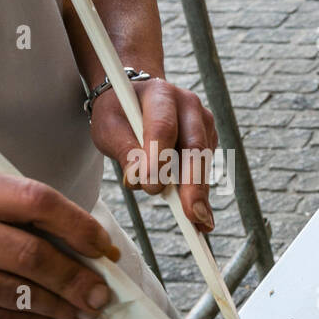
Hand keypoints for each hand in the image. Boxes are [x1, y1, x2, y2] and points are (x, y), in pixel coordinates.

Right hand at [0, 171, 118, 318]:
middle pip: (28, 254)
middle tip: (100, 295)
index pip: (36, 201)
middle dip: (73, 279)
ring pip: (12, 291)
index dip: (79, 227)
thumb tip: (99, 252)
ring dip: (57, 306)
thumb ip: (40, 217)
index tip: (104, 249)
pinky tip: (51, 318)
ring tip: (83, 311)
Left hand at [88, 77, 218, 231]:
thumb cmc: (119, 113)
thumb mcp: (109, 126)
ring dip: (200, 194)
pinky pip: (206, 170)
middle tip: (192, 215)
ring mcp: (203, 123)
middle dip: (193, 184)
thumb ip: (123, 149)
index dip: (159, 158)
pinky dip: (200, 193)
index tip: (151, 187)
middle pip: (195, 147)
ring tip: (200, 223)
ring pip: (204, 162)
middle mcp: (189, 106)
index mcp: (161, 95)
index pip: (163, 127)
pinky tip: (199, 214)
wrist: (135, 99)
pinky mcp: (209, 140)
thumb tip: (137, 180)